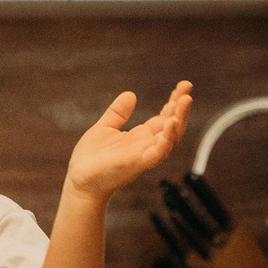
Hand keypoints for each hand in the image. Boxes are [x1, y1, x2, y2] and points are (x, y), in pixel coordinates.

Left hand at [65, 80, 192, 202]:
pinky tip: (171, 124)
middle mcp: (146, 146)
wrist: (80, 181)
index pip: (164, 117)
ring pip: (170, 138)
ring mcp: (144, 155)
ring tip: (185, 101)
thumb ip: (118, 113)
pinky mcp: (138, 164)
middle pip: (172, 126)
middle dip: (181, 107)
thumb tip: (130, 94)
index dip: (173, 102)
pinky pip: (158, 153)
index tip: (182, 86)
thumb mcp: (105, 128)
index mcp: (140, 137)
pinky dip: (166, 139)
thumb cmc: (91, 159)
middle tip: (187, 88)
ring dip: (179, 119)